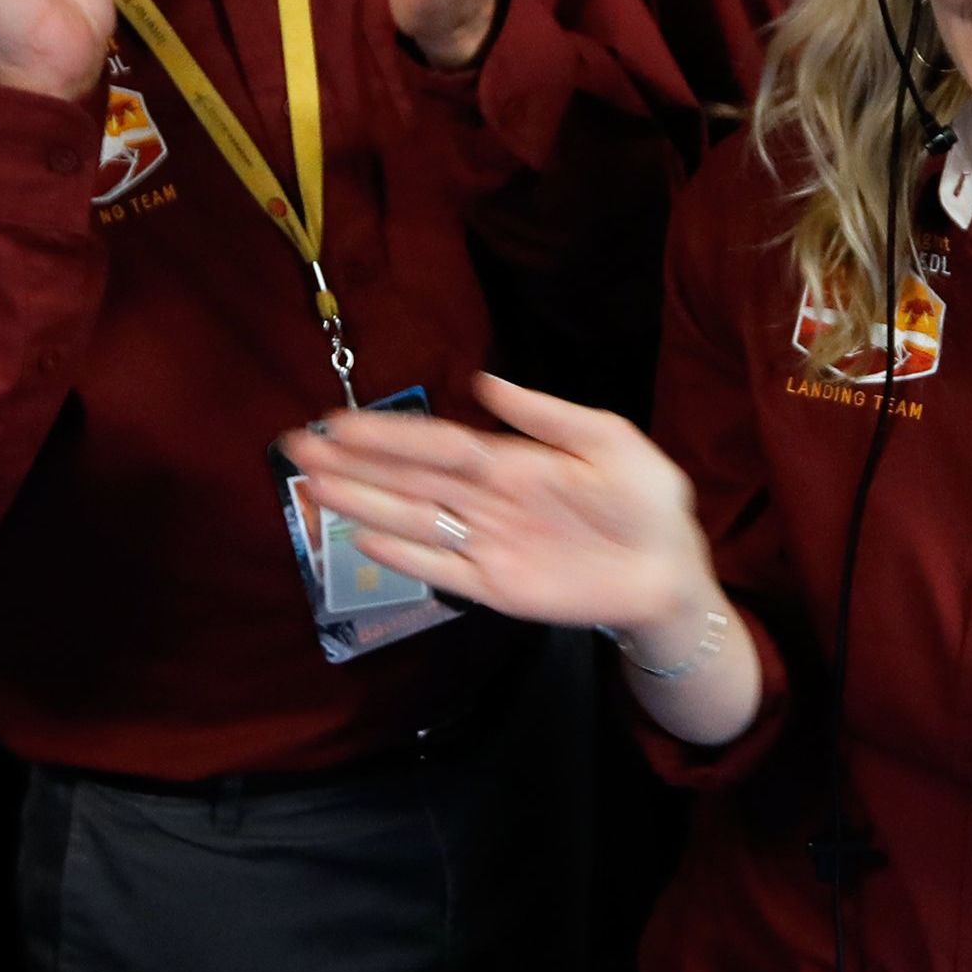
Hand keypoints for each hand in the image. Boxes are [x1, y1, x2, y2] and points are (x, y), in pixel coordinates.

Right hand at [280, 371, 717, 637]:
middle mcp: (487, 502)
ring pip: (413, 522)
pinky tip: (366, 542)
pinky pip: (443, 572)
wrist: (672, 572)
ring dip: (364, 506)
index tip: (338, 421)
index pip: (436, 444)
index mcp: (511, 462)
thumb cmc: (647, 503)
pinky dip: (406, 559)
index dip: (388, 434)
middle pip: (410, 481)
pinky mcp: (498, 589)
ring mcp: (488, 546)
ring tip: (314, 488)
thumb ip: (548, 415)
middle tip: (298, 449)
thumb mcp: (610, 441)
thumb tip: (485, 381)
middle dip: (355, 465)